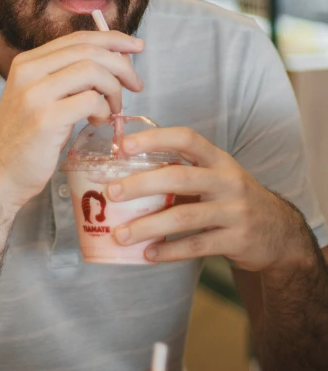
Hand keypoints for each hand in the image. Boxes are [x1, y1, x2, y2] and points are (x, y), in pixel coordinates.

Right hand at [0, 30, 143, 210]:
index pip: (78, 38)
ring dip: (114, 89)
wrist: (1, 175)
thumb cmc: (28, 138)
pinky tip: (98, 122)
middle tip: (136, 84)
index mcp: (27, 62)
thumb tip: (115, 60)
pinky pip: (90, 100)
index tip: (136, 47)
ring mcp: (35, 94)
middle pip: (88, 50)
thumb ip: (68, 76)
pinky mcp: (46, 119)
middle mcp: (28, 71)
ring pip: (92, 71)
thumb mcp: (42, 96)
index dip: (112, 38)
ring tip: (114, 109)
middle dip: (121, 64)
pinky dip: (104, 110)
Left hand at [107, 127, 311, 271]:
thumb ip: (182, 170)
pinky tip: (148, 254)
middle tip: (112, 193)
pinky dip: (170, 251)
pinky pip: (197, 246)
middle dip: (142, 184)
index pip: (187, 138)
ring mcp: (235, 211)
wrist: (279, 232)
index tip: (125, 145)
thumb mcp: (216, 175)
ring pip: (185, 216)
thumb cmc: (232, 198)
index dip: (155, 138)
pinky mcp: (237, 240)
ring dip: (148, 226)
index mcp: (218, 159)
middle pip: (179, 177)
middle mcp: (228, 181)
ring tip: (121, 234)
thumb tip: (127, 170)